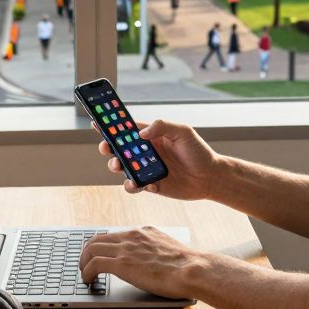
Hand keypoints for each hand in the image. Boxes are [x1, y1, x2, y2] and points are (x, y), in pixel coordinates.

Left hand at [79, 226, 207, 298]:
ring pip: (92, 249)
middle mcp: (132, 236)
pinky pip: (94, 264)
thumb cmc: (186, 265)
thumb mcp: (168, 248)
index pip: (114, 234)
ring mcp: (125, 249)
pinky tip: (88, 280)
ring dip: (84, 262)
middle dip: (87, 252)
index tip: (100, 255)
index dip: (103, 246)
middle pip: (98, 239)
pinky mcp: (121, 264)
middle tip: (85, 264)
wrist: (190, 269)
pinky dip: (86, 272)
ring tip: (84, 274)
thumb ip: (156, 249)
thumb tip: (153, 259)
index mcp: (143, 232)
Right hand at [93, 118, 221, 200]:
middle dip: (108, 147)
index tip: (97, 122)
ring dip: (116, 166)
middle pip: (119, 149)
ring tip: (119, 166)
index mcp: (151, 136)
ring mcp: (146, 169)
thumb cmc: (198, 151)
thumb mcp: (183, 131)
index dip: (111, 126)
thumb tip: (141, 133)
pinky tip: (144, 184)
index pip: (126, 129)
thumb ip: (162, 126)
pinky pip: (134, 186)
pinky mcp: (150, 186)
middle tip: (106, 148)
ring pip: (122, 168)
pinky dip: (133, 185)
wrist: (210, 177)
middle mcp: (145, 152)